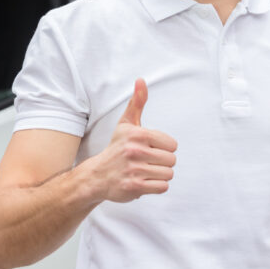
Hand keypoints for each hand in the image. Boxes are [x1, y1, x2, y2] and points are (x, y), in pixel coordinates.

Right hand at [95, 79, 177, 201]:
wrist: (97, 176)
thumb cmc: (116, 148)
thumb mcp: (126, 124)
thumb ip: (137, 103)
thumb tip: (141, 80)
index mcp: (137, 134)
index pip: (172, 145)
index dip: (163, 148)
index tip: (149, 149)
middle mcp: (135, 151)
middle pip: (172, 160)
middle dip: (162, 163)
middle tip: (146, 162)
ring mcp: (134, 170)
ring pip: (168, 174)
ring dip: (159, 175)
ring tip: (144, 172)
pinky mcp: (135, 187)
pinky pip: (162, 188)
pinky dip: (156, 187)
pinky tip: (143, 181)